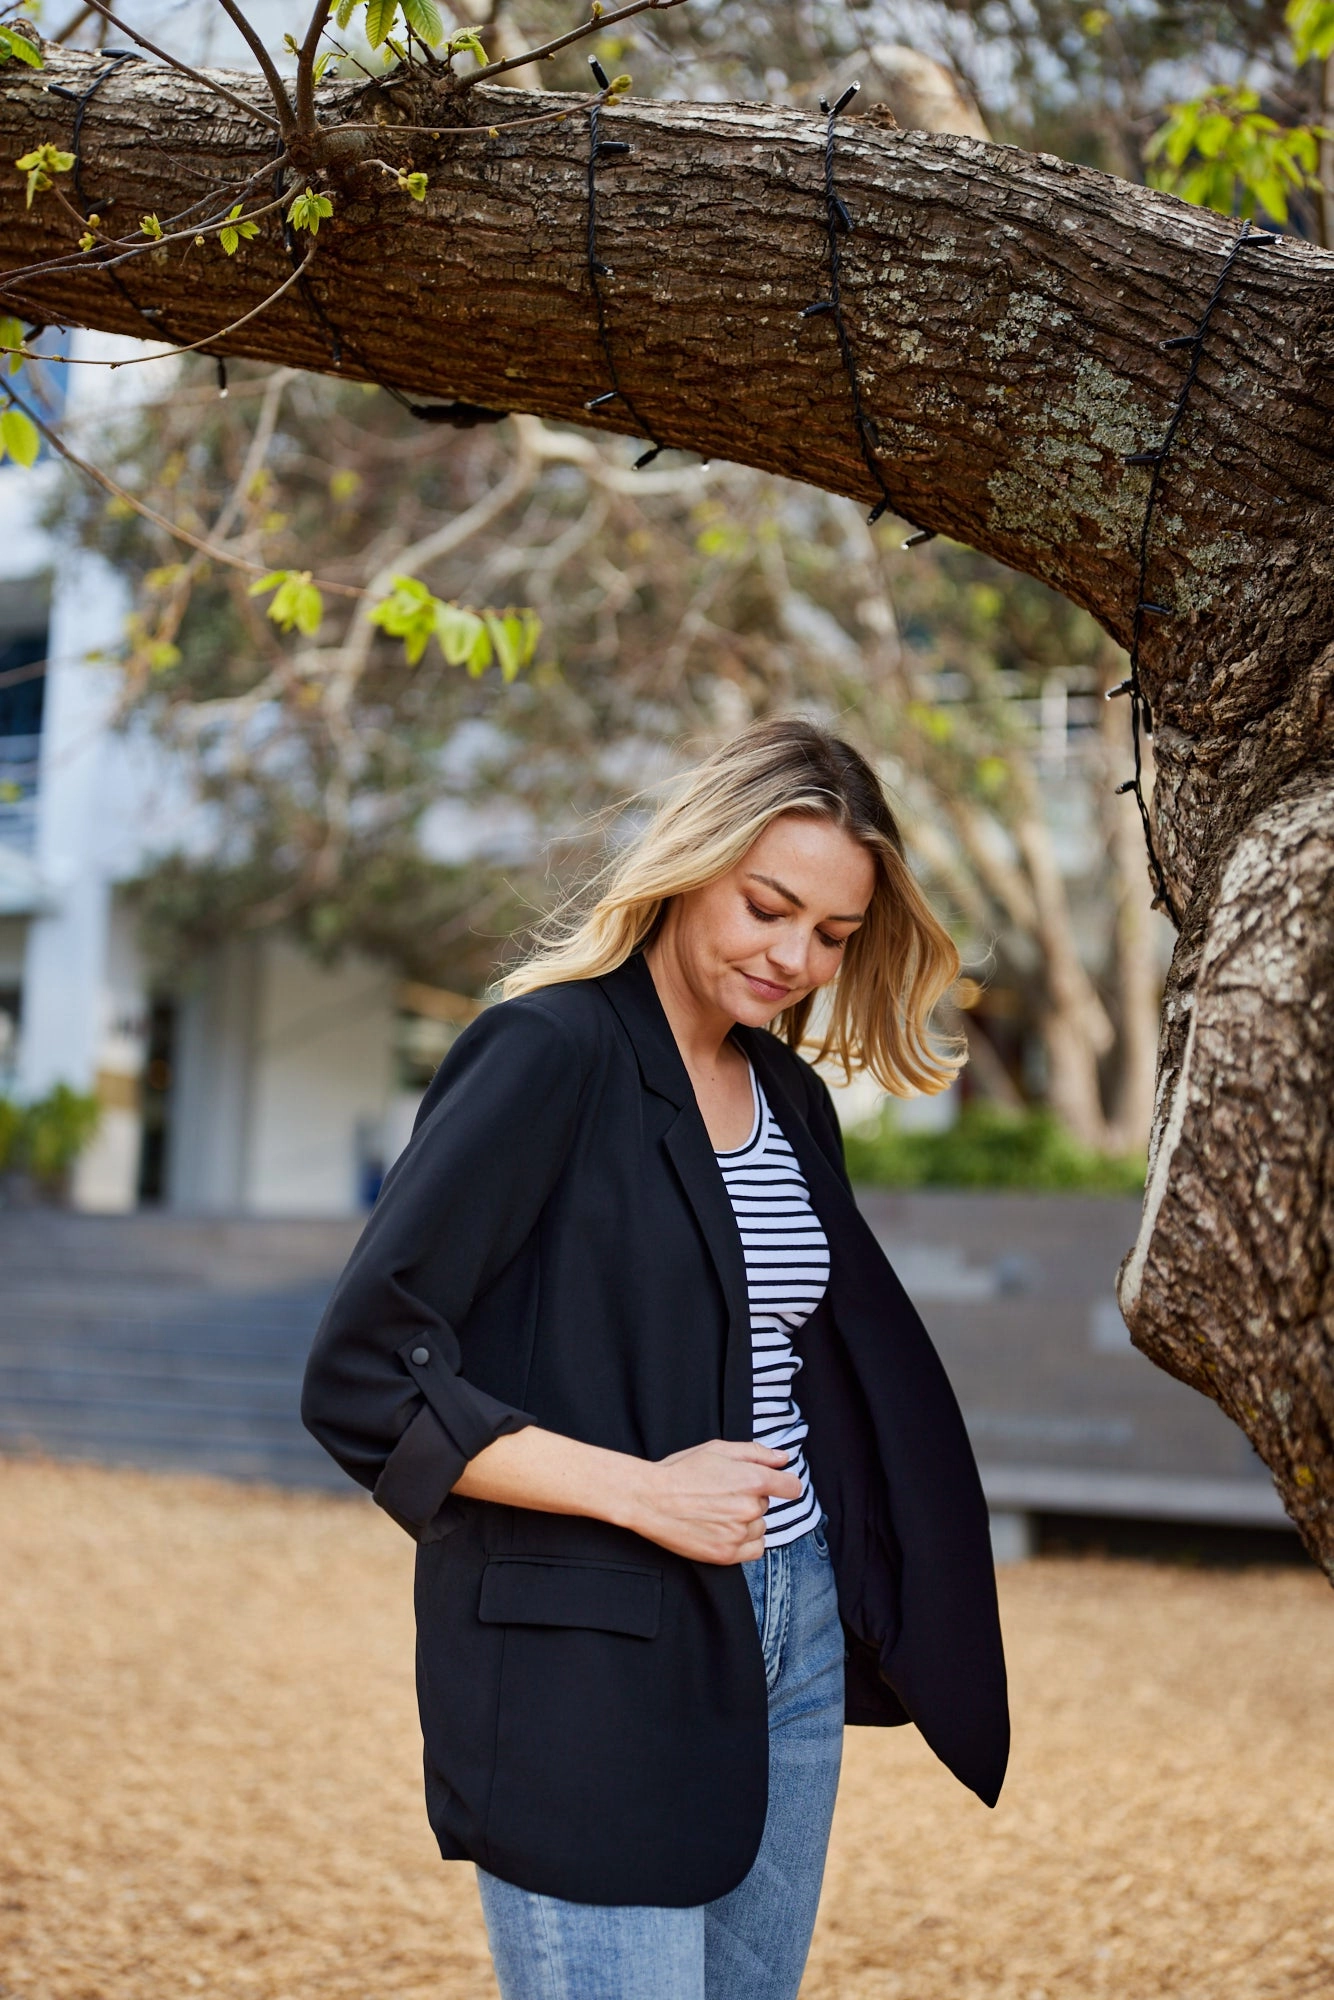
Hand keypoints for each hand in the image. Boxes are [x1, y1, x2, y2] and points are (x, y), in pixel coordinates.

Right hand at [624, 1439, 801, 1564]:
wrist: (651, 1500)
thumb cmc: (682, 1471)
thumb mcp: (718, 1449)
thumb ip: (757, 1453)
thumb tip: (784, 1459)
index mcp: (752, 1480)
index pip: (791, 1487)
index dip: (783, 1483)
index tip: (775, 1485)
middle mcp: (750, 1508)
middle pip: (767, 1505)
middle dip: (751, 1498)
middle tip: (722, 1493)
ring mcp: (739, 1533)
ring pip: (760, 1527)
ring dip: (746, 1521)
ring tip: (717, 1512)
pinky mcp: (727, 1554)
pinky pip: (754, 1550)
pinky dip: (745, 1542)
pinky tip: (725, 1531)